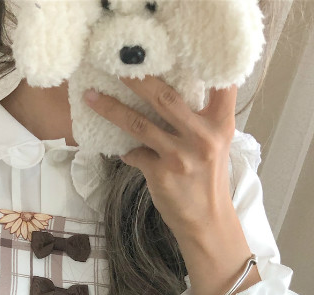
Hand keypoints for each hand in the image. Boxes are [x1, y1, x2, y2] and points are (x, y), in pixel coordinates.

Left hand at [83, 77, 261, 294]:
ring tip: (92, 97)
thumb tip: (160, 94)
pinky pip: (134, 153)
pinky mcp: (161, 173)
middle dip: (137, 79)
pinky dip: (124, 150)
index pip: (218, 83)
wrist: (206, 222)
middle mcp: (203, 136)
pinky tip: (118, 147)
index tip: (166, 53)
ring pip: (140, 124)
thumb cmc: (206, 181)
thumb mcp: (214, 144)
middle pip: (165, 96)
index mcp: (221, 124)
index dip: (196, 62)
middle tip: (115, 65)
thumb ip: (198, 119)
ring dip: (112, 109)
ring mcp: (181, 155)